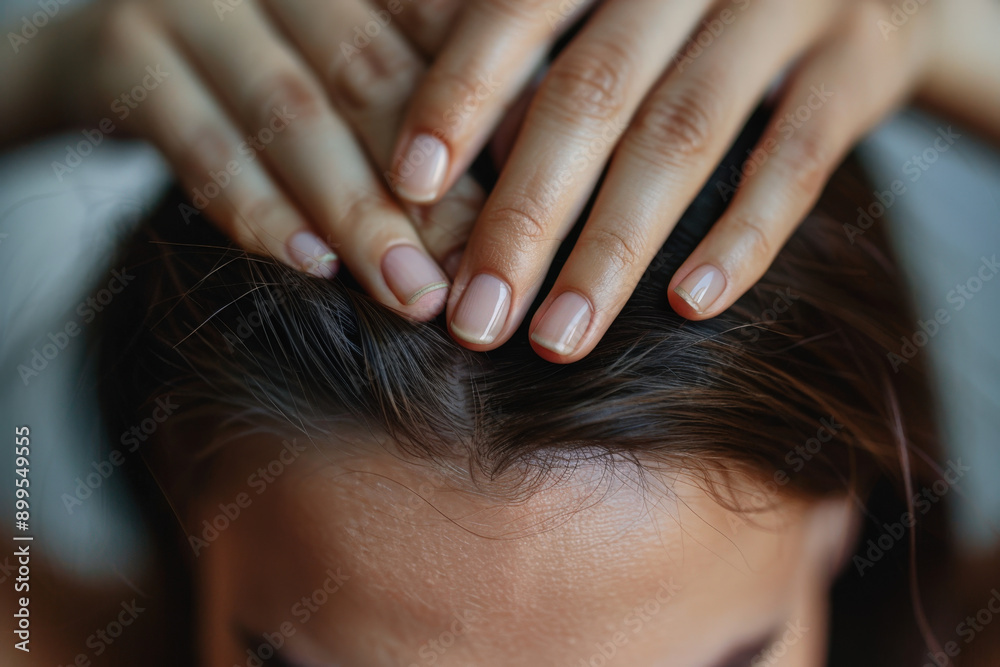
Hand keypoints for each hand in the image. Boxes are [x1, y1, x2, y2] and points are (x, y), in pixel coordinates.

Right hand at [61, 0, 478, 319]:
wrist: (105, 47)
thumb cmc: (264, 62)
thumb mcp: (343, 59)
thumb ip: (422, 94)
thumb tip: (517, 176)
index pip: (436, 32)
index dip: (485, 125)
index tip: (519, 218)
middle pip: (370, 77)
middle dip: (429, 188)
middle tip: (474, 275)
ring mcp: (194, 0)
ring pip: (293, 115)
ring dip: (356, 214)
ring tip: (409, 292)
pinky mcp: (123, 50)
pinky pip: (201, 146)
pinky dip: (260, 211)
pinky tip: (311, 267)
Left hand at [388, 0, 939, 357]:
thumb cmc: (698, 7)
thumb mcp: (620, 6)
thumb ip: (547, 60)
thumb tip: (442, 177)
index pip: (517, 12)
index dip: (459, 96)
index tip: (409, 188)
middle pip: (590, 93)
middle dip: (524, 215)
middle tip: (475, 318)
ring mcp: (786, 6)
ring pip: (681, 135)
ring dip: (613, 249)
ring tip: (558, 339)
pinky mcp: (861, 61)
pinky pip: (799, 157)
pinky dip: (745, 235)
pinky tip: (692, 305)